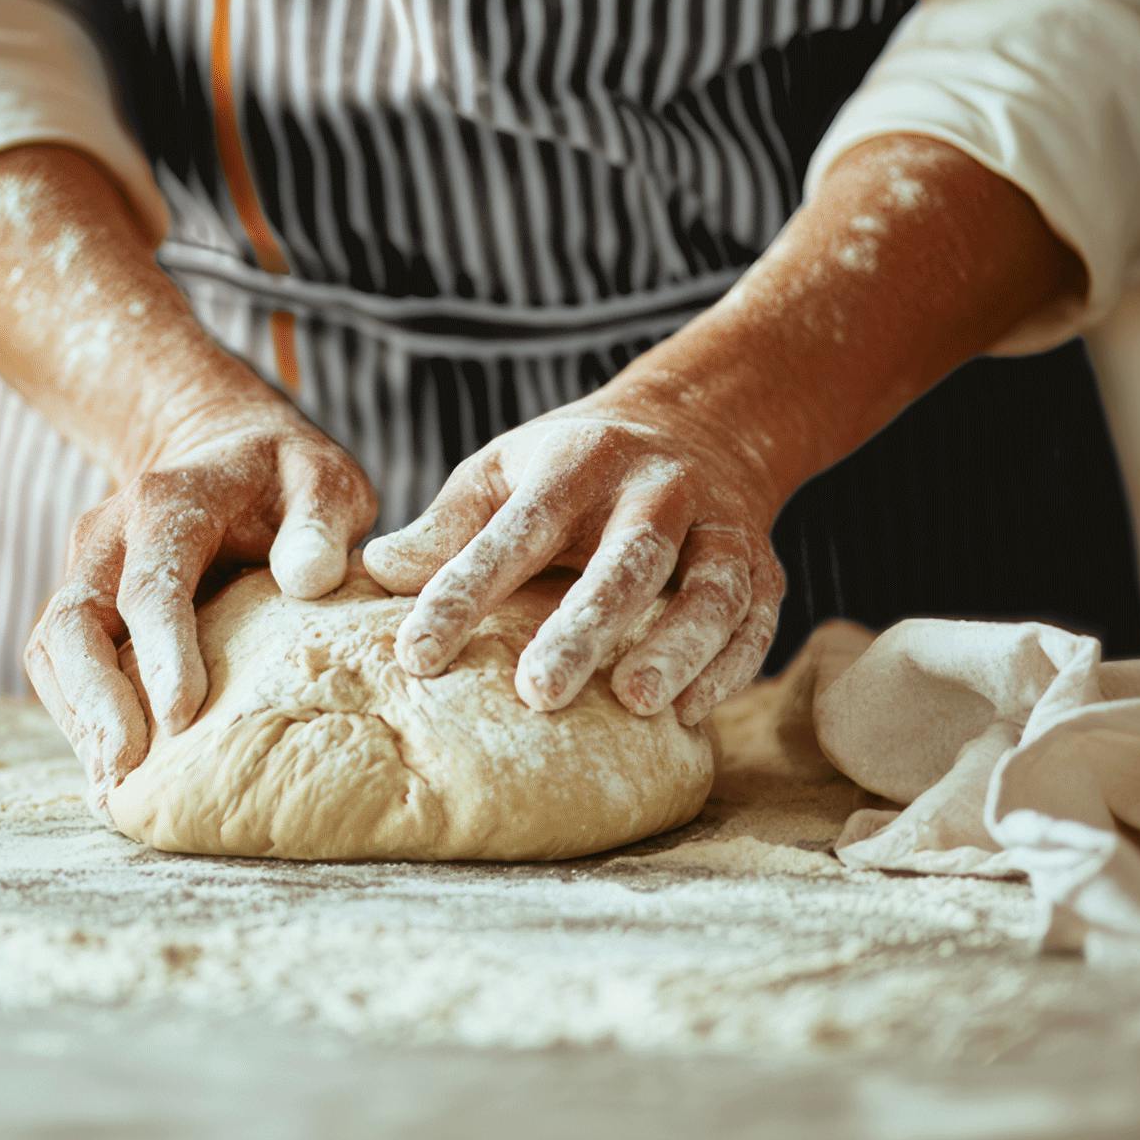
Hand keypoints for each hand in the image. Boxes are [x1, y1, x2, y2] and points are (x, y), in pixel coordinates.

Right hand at [23, 394, 375, 801]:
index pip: (152, 582)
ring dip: (78, 719)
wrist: (222, 451)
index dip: (161, 650)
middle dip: (95, 700)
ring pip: (52, 649)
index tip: (183, 714)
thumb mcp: (321, 479)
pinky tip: (109, 770)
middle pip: (73, 621)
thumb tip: (308, 578)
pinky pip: (60, 666)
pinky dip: (78, 718)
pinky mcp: (83, 605)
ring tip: (112, 787)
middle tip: (125, 771)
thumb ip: (320, 522)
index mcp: (169, 501)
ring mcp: (87, 571)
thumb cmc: (283, 477)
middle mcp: (110, 535)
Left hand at [365, 392, 787, 727]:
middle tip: (537, 693)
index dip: (464, 590)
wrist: (703, 424)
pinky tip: (691, 715)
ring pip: (710, 588)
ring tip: (635, 704)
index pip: (517, 529)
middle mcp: (657, 488)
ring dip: (677, 645)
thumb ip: (448, 525)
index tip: (414, 655)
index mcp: (580, 460)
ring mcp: (719, 525)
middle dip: (585, 625)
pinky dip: (729, 666)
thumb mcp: (506, 471)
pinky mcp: (763, 566)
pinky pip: (756, 618)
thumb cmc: (575, 467)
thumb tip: (376, 570)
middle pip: (627, 559)